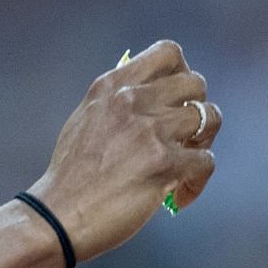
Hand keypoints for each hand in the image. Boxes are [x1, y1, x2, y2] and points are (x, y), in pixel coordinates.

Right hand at [28, 40, 220, 261]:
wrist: (57, 215)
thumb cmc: (70, 176)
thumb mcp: (85, 120)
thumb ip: (115, 103)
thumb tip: (151, 96)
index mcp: (111, 86)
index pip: (167, 53)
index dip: (183, 73)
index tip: (177, 98)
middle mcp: (131, 100)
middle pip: (196, 82)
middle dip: (198, 107)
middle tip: (186, 136)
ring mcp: (149, 130)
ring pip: (210, 117)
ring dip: (204, 142)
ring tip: (186, 164)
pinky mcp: (164, 164)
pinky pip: (206, 161)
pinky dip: (197, 183)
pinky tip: (177, 198)